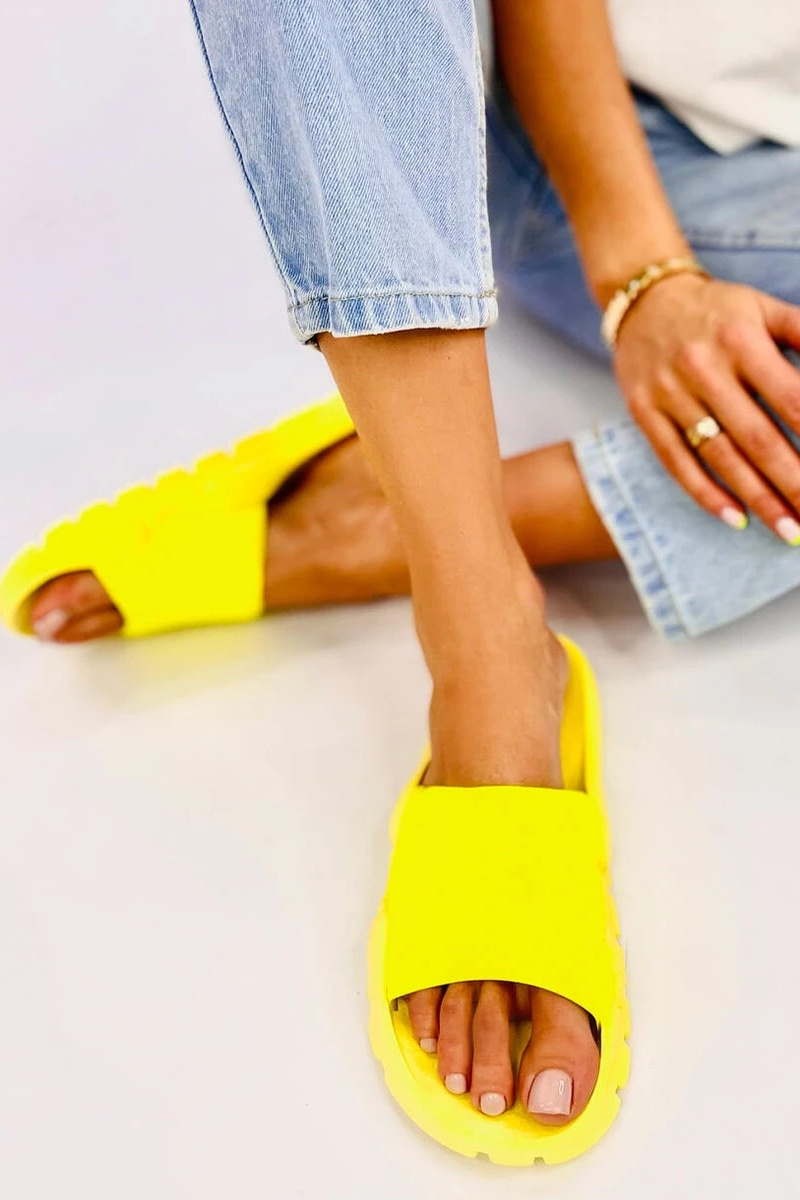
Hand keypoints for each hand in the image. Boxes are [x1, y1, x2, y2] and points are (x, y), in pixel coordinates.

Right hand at [613, 273, 799, 541]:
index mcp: (741, 340)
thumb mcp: (765, 309)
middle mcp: (704, 369)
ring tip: (790, 530)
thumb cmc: (718, 311)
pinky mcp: (645, 414)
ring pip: (721, 457)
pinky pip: (677, 462)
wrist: (644, 301)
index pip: (792, 399)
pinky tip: (736, 519)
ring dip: (759, 498)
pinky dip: (707, 494)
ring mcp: (671, 395)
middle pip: (758, 438)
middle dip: (794, 482)